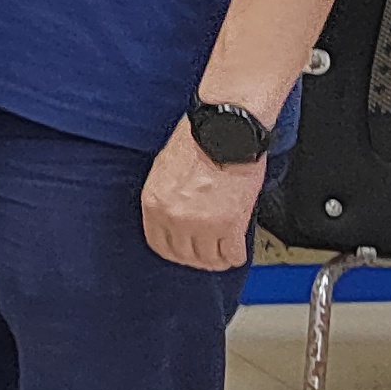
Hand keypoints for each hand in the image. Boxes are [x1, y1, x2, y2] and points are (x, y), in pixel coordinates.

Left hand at [140, 125, 264, 272]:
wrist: (226, 130)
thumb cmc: (200, 139)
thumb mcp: (166, 167)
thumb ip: (167, 195)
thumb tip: (175, 212)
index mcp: (154, 203)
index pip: (159, 244)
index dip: (174, 252)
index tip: (184, 251)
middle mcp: (174, 217)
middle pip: (183, 255)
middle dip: (197, 257)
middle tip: (207, 255)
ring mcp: (201, 224)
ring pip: (208, 259)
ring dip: (216, 259)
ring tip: (223, 253)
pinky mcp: (229, 225)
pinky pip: (231, 254)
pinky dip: (235, 256)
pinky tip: (236, 251)